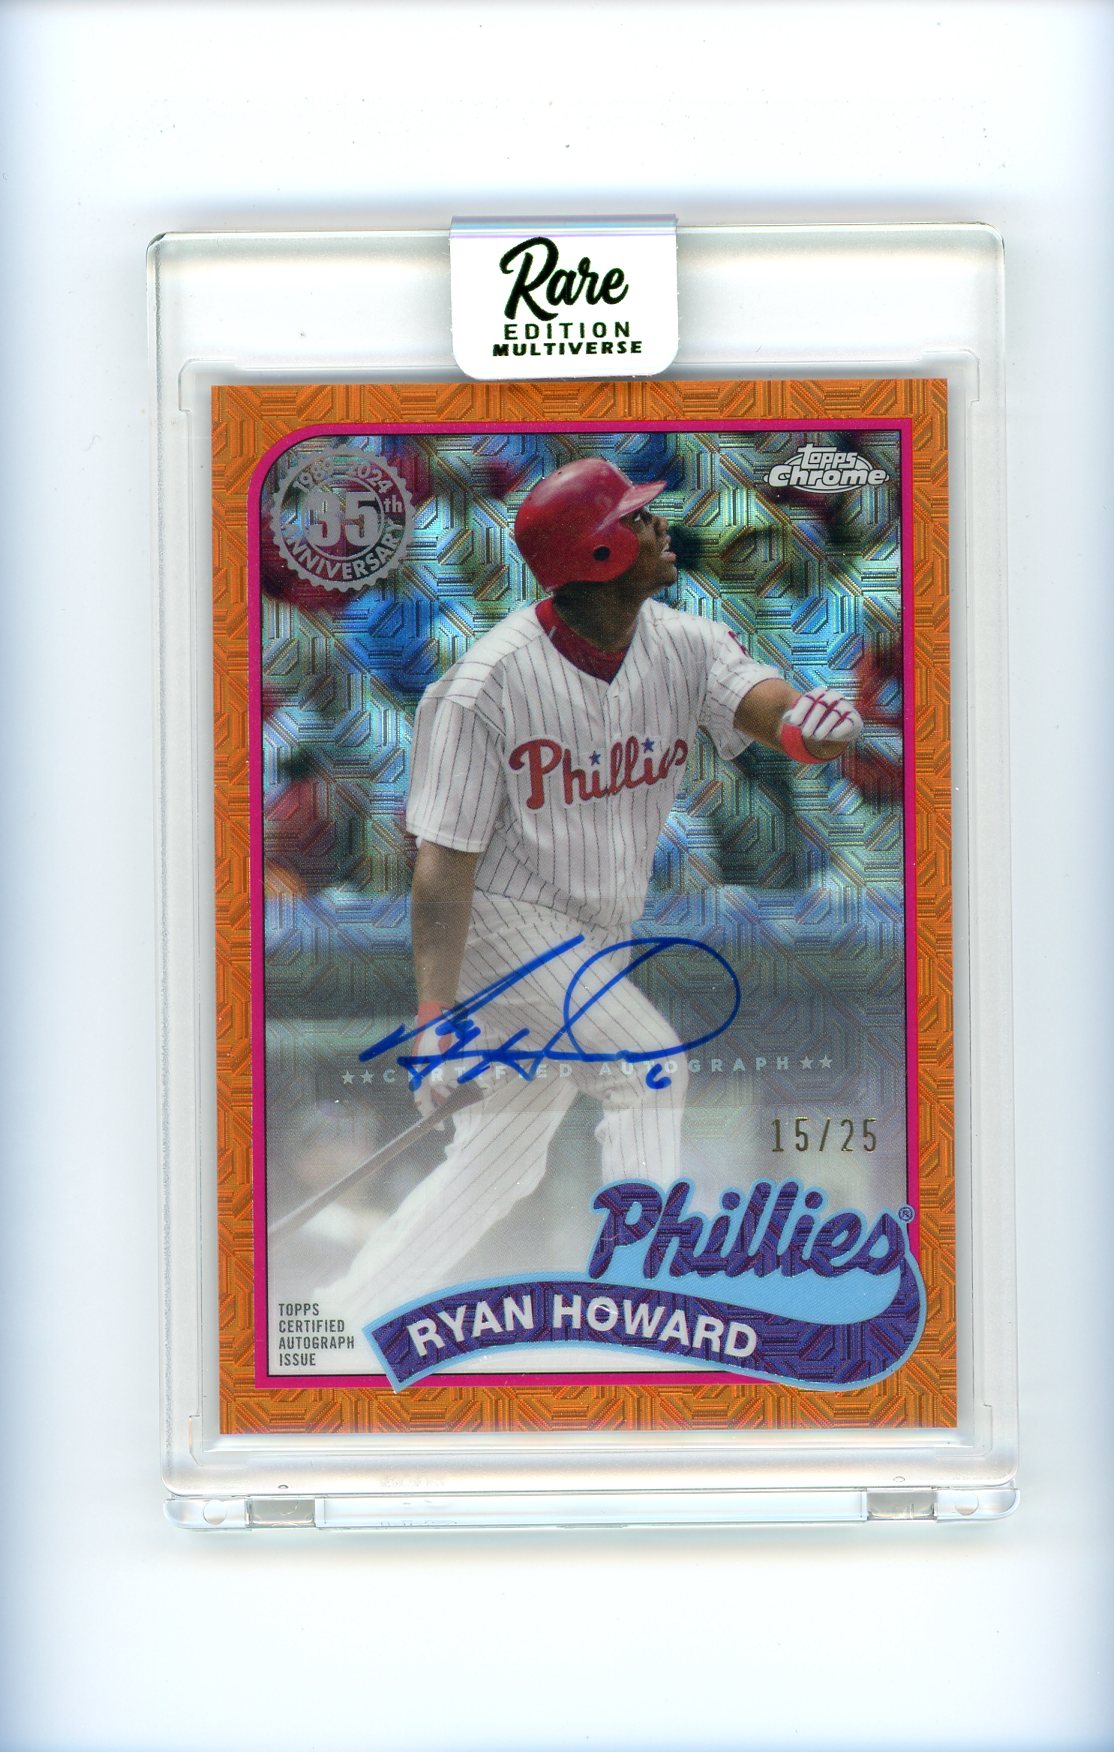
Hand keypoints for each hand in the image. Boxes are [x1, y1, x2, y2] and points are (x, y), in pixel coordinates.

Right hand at [410, 1003, 457, 1120]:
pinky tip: (459, 1081)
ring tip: (458, 1096)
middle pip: (429, 1094)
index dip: (430, 1115)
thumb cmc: (435, 1036)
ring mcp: (427, 1064)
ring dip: (446, 1092)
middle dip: (441, 1103)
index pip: (421, 1100)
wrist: (435, 1013)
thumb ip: (439, 1076)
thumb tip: (441, 1090)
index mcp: (418, 1073)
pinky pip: (441, 1074)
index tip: (440, 1127)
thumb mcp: (437, 1059)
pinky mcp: (436, 1057)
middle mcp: (421, 1071)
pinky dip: (449, 1080)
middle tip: (453, 1111)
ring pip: (436, 1084)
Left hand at [779, 687, 862, 763]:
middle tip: (805, 734)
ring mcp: (845, 706)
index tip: (794, 723)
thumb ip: (795, 717)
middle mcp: (833, 696)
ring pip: (834, 714)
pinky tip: (833, 735)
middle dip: (812, 721)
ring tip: (816, 737)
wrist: (840, 728)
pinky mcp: (855, 719)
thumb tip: (785, 718)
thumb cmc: (818, 720)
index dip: (801, 710)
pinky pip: (848, 722)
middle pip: (821, 706)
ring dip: (824, 727)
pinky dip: (840, 729)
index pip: (809, 699)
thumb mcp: (805, 718)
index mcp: (819, 693)